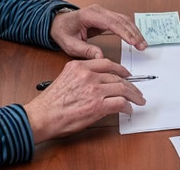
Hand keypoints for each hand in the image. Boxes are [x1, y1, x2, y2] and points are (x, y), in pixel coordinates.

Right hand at [24, 58, 145, 142]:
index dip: (120, 68)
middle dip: (130, 83)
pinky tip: (128, 109)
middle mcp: (88, 75)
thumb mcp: (65, 79)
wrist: (41, 117)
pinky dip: (127, 106)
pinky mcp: (98, 105)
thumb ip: (82, 76)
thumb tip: (99, 83)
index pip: (106, 63)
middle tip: (136, 89)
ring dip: (133, 95)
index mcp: (79, 66)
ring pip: (122, 88)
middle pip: (117, 76)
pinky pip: (120, 103)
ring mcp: (94, 90)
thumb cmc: (49, 103)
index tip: (126, 73)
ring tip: (138, 99)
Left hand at [50, 4, 146, 57]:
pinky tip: (135, 38)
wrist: (57, 23)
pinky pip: (121, 22)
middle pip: (122, 20)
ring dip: (134, 32)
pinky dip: (130, 30)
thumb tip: (101, 57)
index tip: (135, 43)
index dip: (126, 33)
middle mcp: (99, 11)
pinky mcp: (105, 17)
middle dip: (134, 33)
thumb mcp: (70, 44)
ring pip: (124, 20)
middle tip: (143, 46)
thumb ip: (85, 50)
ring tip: (142, 44)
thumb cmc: (62, 32)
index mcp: (90, 15)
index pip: (113, 23)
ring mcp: (103, 12)